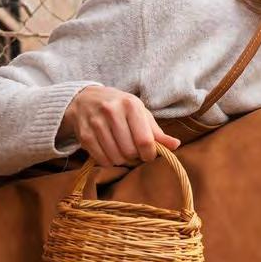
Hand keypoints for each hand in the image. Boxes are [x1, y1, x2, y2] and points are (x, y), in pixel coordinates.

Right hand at [58, 87, 180, 166]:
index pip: (144, 140)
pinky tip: (111, 153)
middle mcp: (112, 111)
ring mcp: (96, 123)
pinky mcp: (84, 135)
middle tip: (135, 153)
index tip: (149, 155)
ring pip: (116, 157)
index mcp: (130, 105)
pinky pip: (102, 159)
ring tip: (123, 152)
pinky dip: (109, 162)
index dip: (150, 154)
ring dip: (123, 161)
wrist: (86, 99)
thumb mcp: (140, 113)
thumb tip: (176, 145)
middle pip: (130, 151)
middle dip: (135, 157)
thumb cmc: (120, 107)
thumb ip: (157, 131)